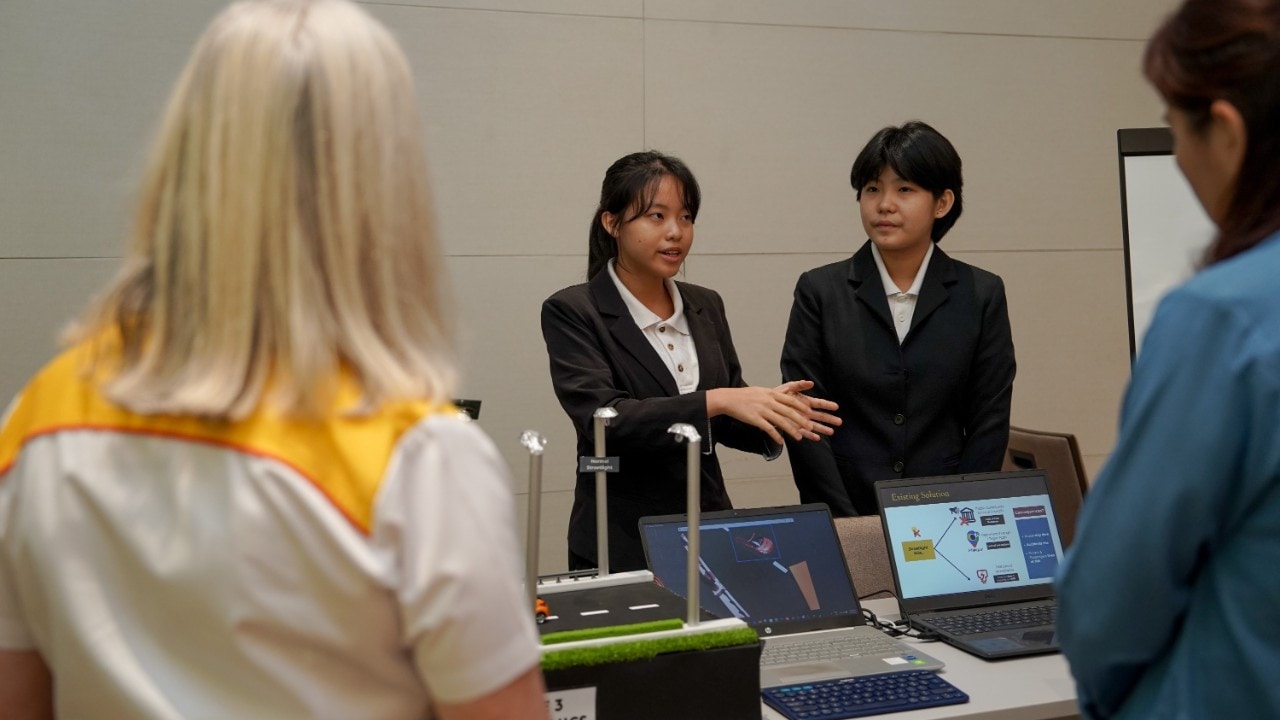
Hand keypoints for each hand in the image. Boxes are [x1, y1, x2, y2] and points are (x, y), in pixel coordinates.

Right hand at [707, 383, 839, 444]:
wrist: (728, 399)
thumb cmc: (744, 395)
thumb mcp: (761, 391)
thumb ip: (774, 394)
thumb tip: (785, 396)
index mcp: (771, 393)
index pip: (791, 400)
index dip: (801, 407)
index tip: (809, 413)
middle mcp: (768, 401)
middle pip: (789, 411)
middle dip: (801, 420)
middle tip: (810, 427)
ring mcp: (762, 410)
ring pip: (780, 421)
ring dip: (791, 430)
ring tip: (798, 438)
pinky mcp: (755, 419)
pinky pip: (768, 429)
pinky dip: (776, 435)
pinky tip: (781, 441)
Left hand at [775, 380, 841, 440]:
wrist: (766, 405)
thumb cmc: (778, 395)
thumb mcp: (788, 388)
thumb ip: (799, 385)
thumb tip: (810, 382)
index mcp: (805, 402)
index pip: (818, 403)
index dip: (827, 405)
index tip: (836, 406)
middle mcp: (805, 412)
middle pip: (820, 416)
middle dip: (829, 418)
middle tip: (839, 421)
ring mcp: (800, 421)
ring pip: (814, 425)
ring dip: (823, 428)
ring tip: (832, 431)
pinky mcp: (794, 428)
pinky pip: (804, 433)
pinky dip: (810, 435)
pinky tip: (817, 438)